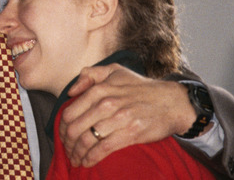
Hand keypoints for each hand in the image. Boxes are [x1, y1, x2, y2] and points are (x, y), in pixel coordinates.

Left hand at [58, 63, 194, 166]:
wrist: (171, 102)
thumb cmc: (140, 87)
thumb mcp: (114, 71)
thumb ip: (90, 74)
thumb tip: (71, 90)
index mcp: (99, 89)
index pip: (69, 112)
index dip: (61, 127)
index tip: (62, 135)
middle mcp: (106, 103)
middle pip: (74, 128)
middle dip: (66, 143)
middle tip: (67, 149)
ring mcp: (118, 119)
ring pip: (87, 140)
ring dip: (77, 153)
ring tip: (75, 159)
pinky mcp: (130, 133)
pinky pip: (103, 149)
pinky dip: (91, 158)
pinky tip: (86, 162)